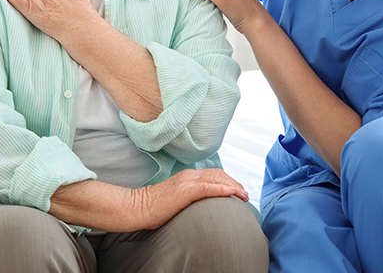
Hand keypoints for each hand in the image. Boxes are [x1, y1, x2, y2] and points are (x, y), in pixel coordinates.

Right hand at [132, 168, 248, 229]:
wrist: (138, 207)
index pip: (213, 174)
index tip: (238, 191)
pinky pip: (208, 187)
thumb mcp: (176, 199)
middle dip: (234, 183)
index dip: (228, 181)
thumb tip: (202, 207)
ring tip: (243, 195)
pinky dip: (222, 189)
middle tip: (244, 194)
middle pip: (219, 174)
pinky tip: (232, 193)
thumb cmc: (154, 207)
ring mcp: (187, 182)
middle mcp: (189, 176)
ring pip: (217, 178)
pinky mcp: (184, 191)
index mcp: (187, 177)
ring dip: (233, 186)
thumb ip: (189, 198)